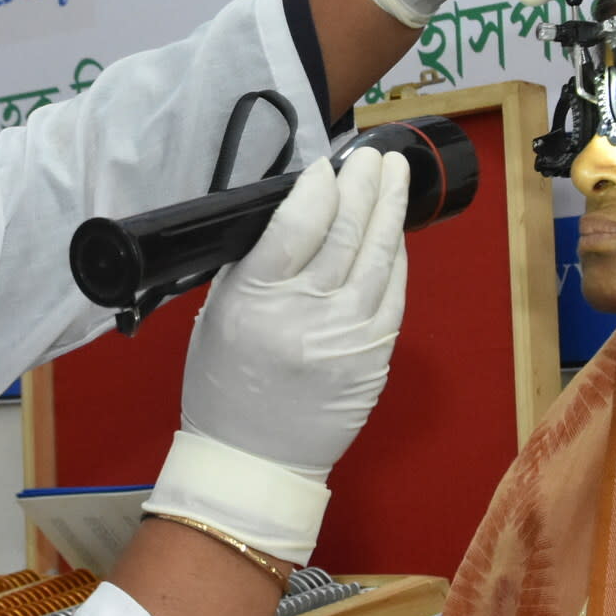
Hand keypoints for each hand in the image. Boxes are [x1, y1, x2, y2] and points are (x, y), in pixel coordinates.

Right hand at [149, 148, 409, 560]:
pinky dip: (396, 254)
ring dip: (389, 207)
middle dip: (362, 185)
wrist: (255, 459)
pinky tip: (395, 229)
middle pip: (344, 231)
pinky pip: (393, 291)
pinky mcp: (376, 355)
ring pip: (378, 255)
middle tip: (371, 156)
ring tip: (393, 172)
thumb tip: (296, 208)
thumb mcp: (219, 314)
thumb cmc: (226, 385)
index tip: (325, 166)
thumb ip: (254, 262)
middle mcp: (306, 314)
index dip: (318, 187)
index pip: (297, 225)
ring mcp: (348, 335)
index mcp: (255, 301)